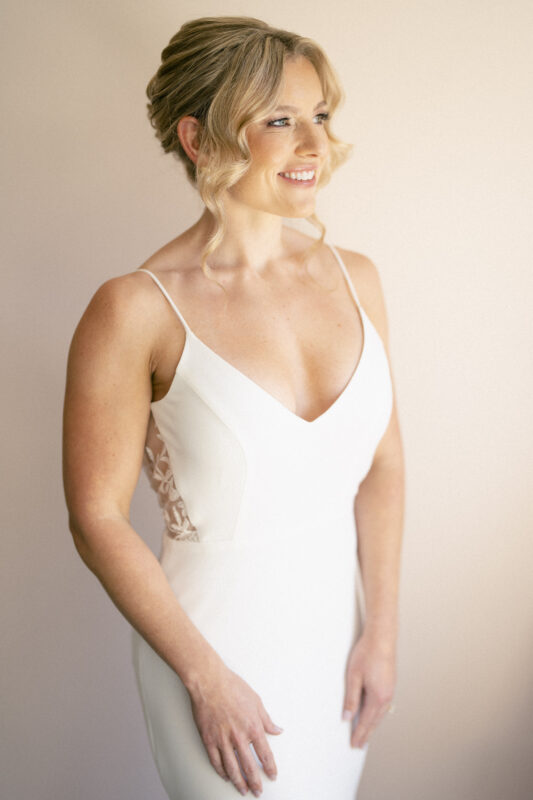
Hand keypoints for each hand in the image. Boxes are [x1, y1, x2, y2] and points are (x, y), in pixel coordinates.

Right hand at [188, 662, 282, 796]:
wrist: (209, 681)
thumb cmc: (232, 686)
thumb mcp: (256, 700)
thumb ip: (267, 719)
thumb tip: (277, 730)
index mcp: (253, 727)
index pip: (265, 754)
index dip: (269, 768)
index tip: (272, 776)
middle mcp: (239, 736)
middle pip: (249, 766)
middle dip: (255, 782)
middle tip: (258, 791)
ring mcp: (222, 739)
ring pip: (232, 768)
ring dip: (239, 782)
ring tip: (244, 790)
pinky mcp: (208, 739)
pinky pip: (215, 761)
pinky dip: (221, 771)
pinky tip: (226, 776)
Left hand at [342, 631, 396, 748]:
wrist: (382, 637)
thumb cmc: (367, 653)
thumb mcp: (353, 677)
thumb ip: (351, 699)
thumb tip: (346, 717)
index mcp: (377, 697)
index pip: (366, 721)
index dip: (359, 734)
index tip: (355, 744)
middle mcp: (387, 696)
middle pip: (375, 721)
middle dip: (367, 733)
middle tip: (360, 745)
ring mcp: (390, 690)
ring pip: (381, 714)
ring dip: (373, 725)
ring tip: (366, 733)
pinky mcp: (390, 684)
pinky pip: (384, 705)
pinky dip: (378, 714)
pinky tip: (374, 714)